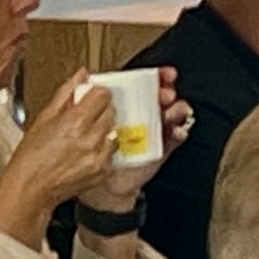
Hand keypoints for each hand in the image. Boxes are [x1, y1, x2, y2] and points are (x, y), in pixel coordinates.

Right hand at [0, 80, 120, 246]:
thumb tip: (80, 75)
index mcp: (74, 122)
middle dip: (100, 109)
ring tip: (85, 134)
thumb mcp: (43, 119)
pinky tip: (85, 150)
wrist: (31, 189)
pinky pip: (111, 150)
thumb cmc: (30, 157)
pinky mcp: (103, 170)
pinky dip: (103, 148)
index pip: (102, 95)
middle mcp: (90, 139)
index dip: (97, 92)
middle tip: (86, 114)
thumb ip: (65, 94)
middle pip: (111, 111)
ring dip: (103, 128)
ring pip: (113, 130)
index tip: (92, 94)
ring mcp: (98, 156)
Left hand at [76, 72, 188, 221]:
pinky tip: (175, 130)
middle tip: (164, 93)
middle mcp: (141, 115)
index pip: (144, 84)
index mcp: (125, 103)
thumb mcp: (79, 118)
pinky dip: (179, 131)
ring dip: (176, 109)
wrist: (100, 185)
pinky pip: (175, 136)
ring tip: (170, 110)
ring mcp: (152, 130)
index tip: (162, 73)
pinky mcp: (161, 147)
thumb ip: (81, 94)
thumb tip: (83, 74)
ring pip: (172, 113)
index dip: (155, 76)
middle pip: (160, 96)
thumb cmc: (91, 150)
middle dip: (166, 90)